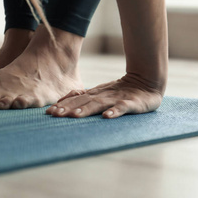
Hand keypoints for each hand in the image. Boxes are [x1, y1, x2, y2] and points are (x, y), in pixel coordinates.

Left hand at [46, 74, 162, 118]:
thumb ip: (84, 97)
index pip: (76, 99)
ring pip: (99, 104)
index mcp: (96, 94)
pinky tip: (106, 117)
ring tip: (74, 116)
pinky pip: (122, 107)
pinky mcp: (132, 103)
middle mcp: (103, 95)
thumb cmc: (122, 91)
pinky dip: (114, 112)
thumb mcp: (101, 93)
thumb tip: (63, 102)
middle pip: (83, 101)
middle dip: (68, 108)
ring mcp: (117, 98)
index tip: (49, 112)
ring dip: (86, 110)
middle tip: (54, 115)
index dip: (63, 104)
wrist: (148, 81)